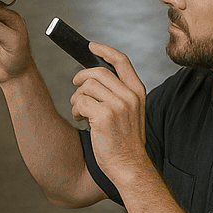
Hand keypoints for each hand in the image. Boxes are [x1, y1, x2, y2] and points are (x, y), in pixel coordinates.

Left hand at [70, 43, 151, 184]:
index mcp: (138, 92)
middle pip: (97, 72)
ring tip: (79, 111)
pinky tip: (81, 120)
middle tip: (74, 85)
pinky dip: (76, 110)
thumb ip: (117, 93)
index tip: (91, 45)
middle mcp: (130, 96)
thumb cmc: (124, 141)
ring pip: (86, 86)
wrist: (130, 167)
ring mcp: (118, 105)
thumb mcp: (129, 112)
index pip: (122, 61)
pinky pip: (81, 101)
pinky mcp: (104, 116)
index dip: (105, 50)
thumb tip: (92, 75)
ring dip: (77, 98)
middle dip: (81, 77)